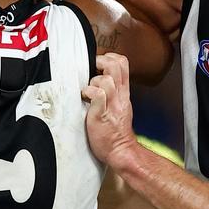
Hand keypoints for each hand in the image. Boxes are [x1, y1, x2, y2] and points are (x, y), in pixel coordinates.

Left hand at [82, 53, 136, 167]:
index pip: (123, 63)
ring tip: (88, 91)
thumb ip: (112, 91)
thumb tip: (99, 78)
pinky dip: (89, 93)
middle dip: (101, 61)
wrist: (121, 151)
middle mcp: (119, 96)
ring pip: (106, 79)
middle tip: (92, 71)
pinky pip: (98, 95)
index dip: (109, 57)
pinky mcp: (101, 114)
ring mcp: (112, 105)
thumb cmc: (115, 131)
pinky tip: (85, 99)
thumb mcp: (119, 106)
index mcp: (123, 92)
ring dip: (94, 82)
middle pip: (116, 65)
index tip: (99, 64)